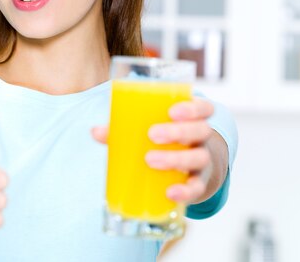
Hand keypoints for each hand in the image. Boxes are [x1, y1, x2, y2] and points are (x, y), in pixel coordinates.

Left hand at [91, 98, 213, 203]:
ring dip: (176, 158)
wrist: (191, 169)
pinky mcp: (198, 183)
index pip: (204, 108)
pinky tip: (170, 193)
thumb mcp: (150, 130)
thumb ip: (124, 129)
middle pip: (200, 130)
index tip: (172, 111)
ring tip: (150, 160)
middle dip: (177, 132)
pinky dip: (185, 191)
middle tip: (152, 134)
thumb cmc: (164, 141)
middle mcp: (201, 139)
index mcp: (192, 119)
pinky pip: (197, 188)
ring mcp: (202, 161)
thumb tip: (95, 132)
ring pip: (199, 158)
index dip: (193, 108)